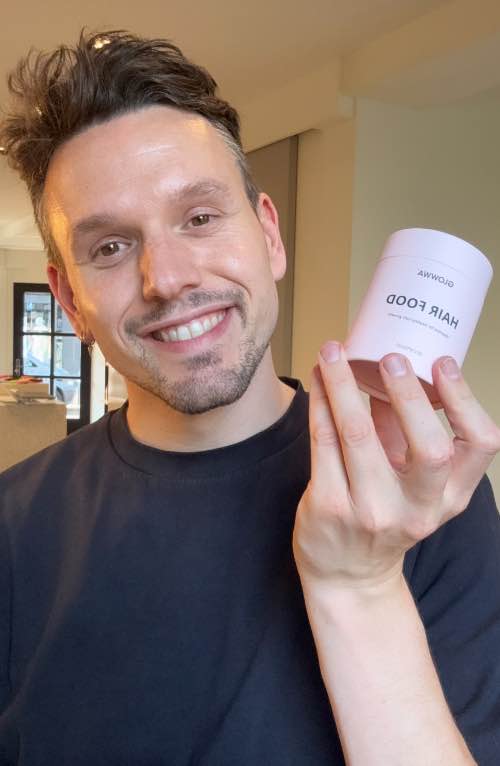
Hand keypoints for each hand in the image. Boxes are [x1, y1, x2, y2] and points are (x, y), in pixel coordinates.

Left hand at [293, 342, 499, 591]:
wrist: (347, 573)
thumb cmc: (383, 512)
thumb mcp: (410, 480)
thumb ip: (405, 429)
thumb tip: (394, 366)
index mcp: (449, 498)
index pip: (480, 446)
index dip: (465, 401)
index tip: (444, 364)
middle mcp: (418, 509)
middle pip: (430, 448)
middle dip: (410, 395)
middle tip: (391, 357)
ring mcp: (371, 511)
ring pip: (359, 436)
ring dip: (344, 385)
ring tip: (334, 352)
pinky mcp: (329, 508)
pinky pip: (323, 442)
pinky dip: (320, 403)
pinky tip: (317, 380)